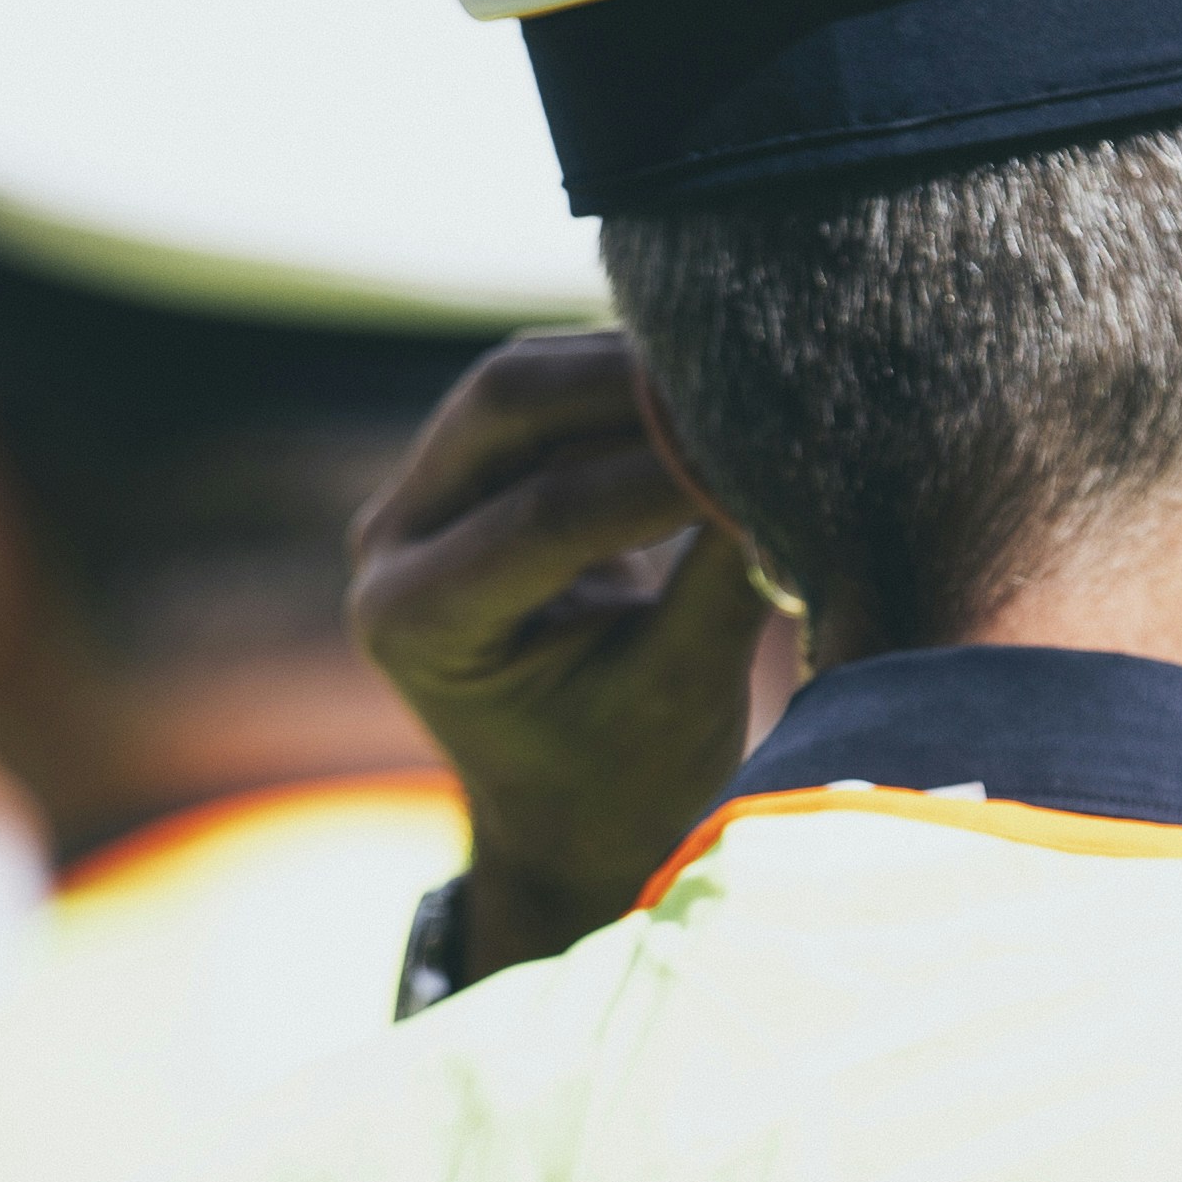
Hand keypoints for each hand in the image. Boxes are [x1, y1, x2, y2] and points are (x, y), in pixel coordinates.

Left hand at [347, 328, 770, 975]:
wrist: (572, 814)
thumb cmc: (628, 782)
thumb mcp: (682, 695)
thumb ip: (725, 583)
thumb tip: (792, 467)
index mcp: (418, 623)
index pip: (545, 513)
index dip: (660, 472)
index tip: (764, 451)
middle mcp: (390, 545)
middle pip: (504, 403)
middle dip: (629, 379)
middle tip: (748, 377)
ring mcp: (416, 498)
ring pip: (524, 380)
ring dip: (630, 367)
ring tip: (742, 375)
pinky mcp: (462, 470)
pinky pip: (544, 394)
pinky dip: (625, 385)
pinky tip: (710, 388)